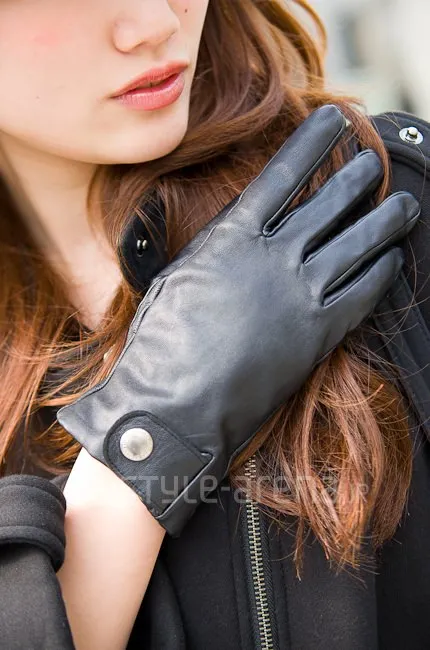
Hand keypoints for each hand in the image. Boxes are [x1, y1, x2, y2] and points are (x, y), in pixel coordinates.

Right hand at [57, 105, 419, 534]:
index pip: (283, 173)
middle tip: (373, 162)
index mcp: (232, 237)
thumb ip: (214, 250)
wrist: (174, 406)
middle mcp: (274, 257)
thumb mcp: (177, 279)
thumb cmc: (162, 344)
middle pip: (330, 203)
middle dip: (357, 176)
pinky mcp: (319, 334)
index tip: (334, 119)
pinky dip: (382, 271)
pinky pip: (363, 293)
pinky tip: (392, 259)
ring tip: (403, 204)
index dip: (313, 141)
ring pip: (358, 243)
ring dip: (385, 219)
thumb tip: (235, 234)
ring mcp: (301, 295)